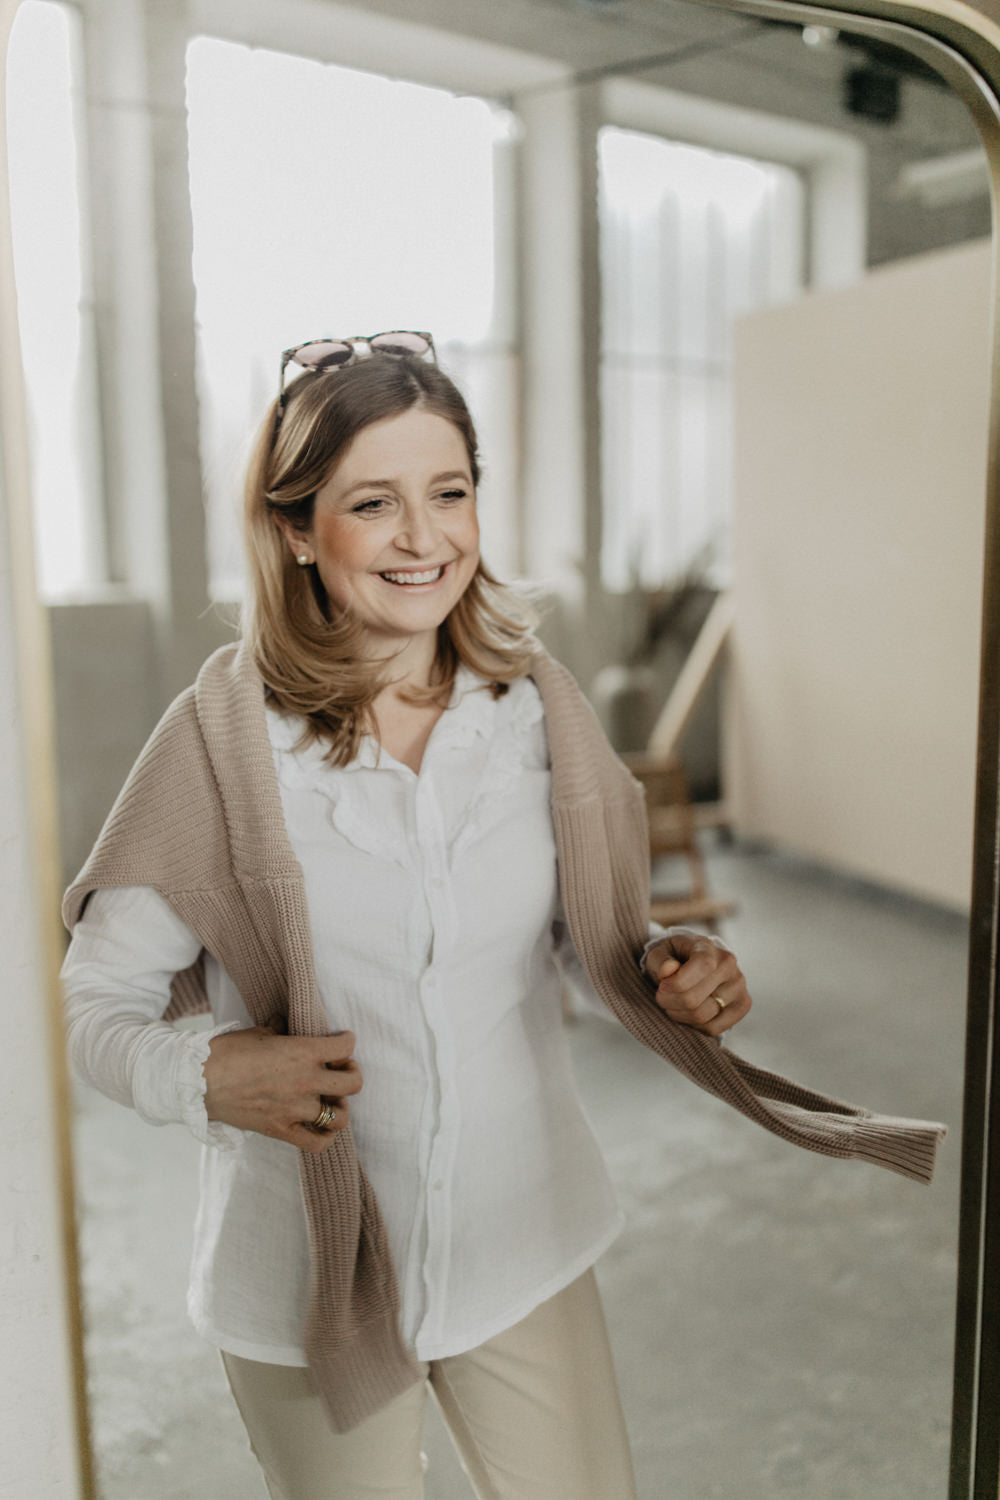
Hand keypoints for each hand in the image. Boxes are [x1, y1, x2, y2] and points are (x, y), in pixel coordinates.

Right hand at [203, 1017, 362, 1153]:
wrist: (199, 1081)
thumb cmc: (226, 1052)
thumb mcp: (257, 1033)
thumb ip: (278, 1029)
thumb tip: (281, 1022)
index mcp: (303, 1051)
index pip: (346, 1045)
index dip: (346, 1042)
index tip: (339, 1044)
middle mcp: (306, 1080)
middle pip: (353, 1082)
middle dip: (351, 1075)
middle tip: (339, 1072)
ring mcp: (295, 1108)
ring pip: (340, 1116)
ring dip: (339, 1108)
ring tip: (329, 1101)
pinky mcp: (282, 1129)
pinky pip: (317, 1143)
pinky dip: (325, 1138)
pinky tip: (320, 1128)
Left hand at [643, 930, 750, 1037]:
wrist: (697, 964)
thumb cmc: (674, 958)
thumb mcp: (660, 953)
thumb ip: (660, 960)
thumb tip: (667, 970)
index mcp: (710, 949)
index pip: (701, 967)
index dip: (676, 983)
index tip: (662, 986)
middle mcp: (729, 966)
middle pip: (693, 999)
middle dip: (669, 1001)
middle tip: (662, 996)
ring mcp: (739, 987)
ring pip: (702, 1016)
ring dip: (679, 1014)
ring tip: (673, 1003)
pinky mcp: (742, 1006)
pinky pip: (713, 1029)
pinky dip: (694, 1025)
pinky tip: (687, 1012)